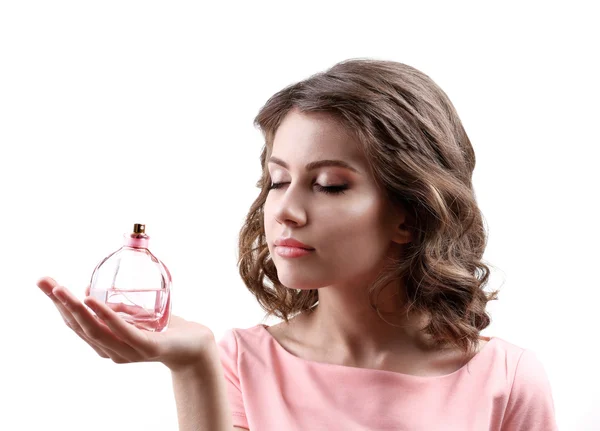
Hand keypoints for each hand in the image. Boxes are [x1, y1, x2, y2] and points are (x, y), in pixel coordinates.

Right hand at [36, 276, 217, 370]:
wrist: (196, 345)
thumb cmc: (166, 329)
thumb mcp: (137, 315)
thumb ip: (118, 308)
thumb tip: (93, 292)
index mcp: (107, 344)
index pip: (76, 324)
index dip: (58, 305)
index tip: (45, 283)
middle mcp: (112, 351)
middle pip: (80, 327)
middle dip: (60, 303)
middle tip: (44, 281)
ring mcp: (129, 351)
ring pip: (96, 330)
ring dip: (77, 308)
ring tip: (63, 290)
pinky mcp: (147, 347)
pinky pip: (123, 331)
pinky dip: (106, 316)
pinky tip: (93, 302)